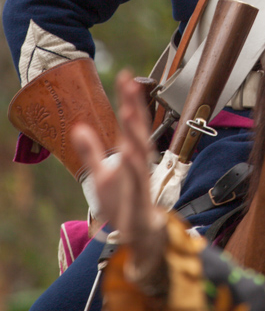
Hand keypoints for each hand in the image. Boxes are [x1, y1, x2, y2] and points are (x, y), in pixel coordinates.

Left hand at [72, 70, 165, 275]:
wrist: (138, 234)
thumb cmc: (123, 202)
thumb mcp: (100, 175)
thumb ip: (91, 151)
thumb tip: (78, 128)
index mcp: (130, 153)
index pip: (130, 121)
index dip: (128, 99)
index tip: (125, 76)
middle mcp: (138, 161)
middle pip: (138, 128)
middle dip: (135, 106)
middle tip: (130, 84)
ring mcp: (140, 177)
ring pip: (140, 150)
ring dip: (136, 130)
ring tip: (130, 110)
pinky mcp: (138, 196)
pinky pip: (137, 179)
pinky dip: (134, 165)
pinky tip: (129, 152)